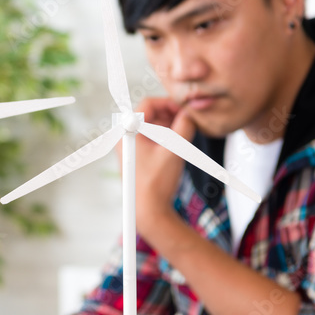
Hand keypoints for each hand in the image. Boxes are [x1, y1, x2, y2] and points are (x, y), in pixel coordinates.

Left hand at [128, 97, 196, 232]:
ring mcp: (130, 146)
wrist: (149, 210)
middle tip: (188, 122)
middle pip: (150, 113)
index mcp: (128, 132)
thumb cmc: (157, 183)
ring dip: (170, 126)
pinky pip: (152, 137)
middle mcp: (125, 136)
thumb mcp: (175, 151)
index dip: (169, 103)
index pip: (148, 104)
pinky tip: (177, 145)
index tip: (184, 110)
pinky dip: (165, 136)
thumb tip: (189, 114)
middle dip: (170, 115)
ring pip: (152, 125)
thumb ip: (184, 127)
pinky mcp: (136, 154)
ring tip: (185, 135)